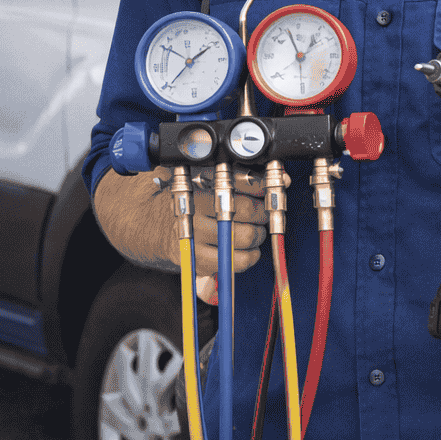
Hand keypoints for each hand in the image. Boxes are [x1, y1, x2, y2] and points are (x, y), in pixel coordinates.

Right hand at [190, 168, 287, 303]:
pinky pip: (236, 263)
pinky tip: (247, 249)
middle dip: (262, 212)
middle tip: (261, 213)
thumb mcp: (210, 182)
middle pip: (246, 211)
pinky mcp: (198, 261)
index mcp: (200, 191)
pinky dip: (249, 257)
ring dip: (258, 235)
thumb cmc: (193, 201)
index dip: (262, 187)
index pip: (240, 184)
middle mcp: (197, 215)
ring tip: (254, 231)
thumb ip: (246, 178)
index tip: (271, 189)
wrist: (156, 225)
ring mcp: (197, 240)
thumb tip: (283, 178)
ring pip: (245, 238)